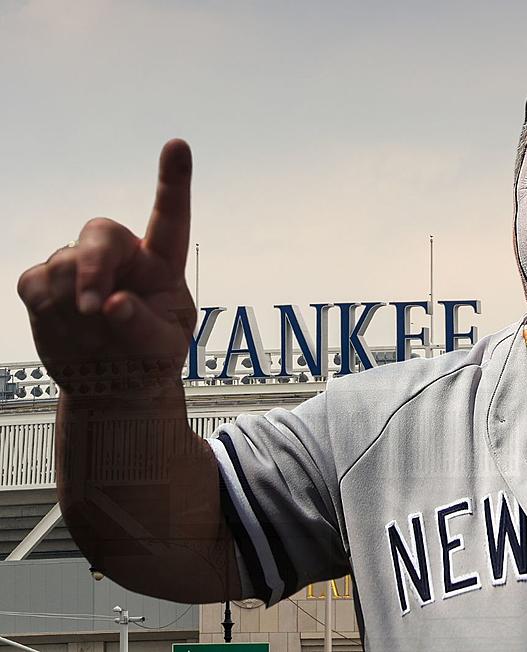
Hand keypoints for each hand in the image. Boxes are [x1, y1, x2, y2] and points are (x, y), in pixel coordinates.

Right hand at [17, 140, 196, 389]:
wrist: (112, 386)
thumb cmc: (149, 359)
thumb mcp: (162, 350)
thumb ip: (142, 326)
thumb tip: (114, 303)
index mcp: (162, 264)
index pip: (169, 218)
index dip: (173, 182)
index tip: (178, 145)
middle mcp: (123, 257)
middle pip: (100, 233)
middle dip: (92, 266)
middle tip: (93, 307)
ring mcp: (80, 266)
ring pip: (63, 261)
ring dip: (71, 302)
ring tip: (92, 334)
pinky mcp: (45, 282)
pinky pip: (34, 282)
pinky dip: (47, 309)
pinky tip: (66, 329)